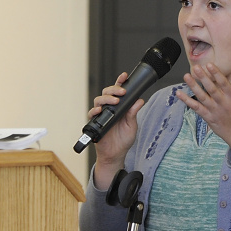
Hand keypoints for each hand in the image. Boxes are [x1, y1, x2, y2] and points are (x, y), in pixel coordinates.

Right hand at [91, 72, 143, 188]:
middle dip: (114, 89)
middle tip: (122, 92)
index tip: (125, 76)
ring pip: (99, 100)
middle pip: (107, 92)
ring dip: (106, 98)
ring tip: (114, 101)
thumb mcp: (132, 126)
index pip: (118, 92)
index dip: (120, 82)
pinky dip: (95, 111)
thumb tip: (139, 100)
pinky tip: (100, 110)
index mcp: (119, 108)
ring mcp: (101, 115)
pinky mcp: (95, 123)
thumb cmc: (123, 141)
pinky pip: (92, 114)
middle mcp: (109, 109)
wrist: (116, 155)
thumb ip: (133, 113)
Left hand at [176, 64, 230, 160]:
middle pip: (212, 89)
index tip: (209, 64)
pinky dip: (187, 101)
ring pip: (202, 97)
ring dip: (193, 87)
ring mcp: (214, 111)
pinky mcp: (207, 117)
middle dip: (203, 78)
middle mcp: (223, 103)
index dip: (216, 74)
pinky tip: (179, 93)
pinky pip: (196, 108)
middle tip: (196, 67)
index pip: (224, 83)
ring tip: (186, 76)